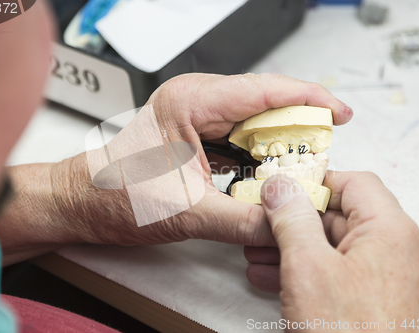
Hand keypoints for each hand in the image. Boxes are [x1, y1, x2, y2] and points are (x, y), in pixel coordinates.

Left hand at [0, 73, 352, 263]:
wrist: (79, 203)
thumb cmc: (112, 195)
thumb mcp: (185, 212)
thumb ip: (242, 221)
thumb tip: (284, 226)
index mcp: (191, 102)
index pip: (264, 91)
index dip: (308, 99)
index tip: (339, 114)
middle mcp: (195, 101)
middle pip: (264, 104)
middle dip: (299, 126)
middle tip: (324, 152)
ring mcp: (195, 116)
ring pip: (254, 121)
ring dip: (280, 142)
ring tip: (304, 165)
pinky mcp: (195, 134)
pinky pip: (239, 137)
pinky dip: (260, 154)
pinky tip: (273, 172)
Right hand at [245, 172, 418, 331]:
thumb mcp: (307, 267)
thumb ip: (292, 218)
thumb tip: (282, 186)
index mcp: (392, 233)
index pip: (354, 183)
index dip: (315, 182)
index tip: (283, 189)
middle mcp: (397, 252)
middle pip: (342, 215)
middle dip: (296, 219)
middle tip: (262, 222)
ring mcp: (387, 278)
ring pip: (335, 245)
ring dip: (294, 245)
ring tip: (258, 250)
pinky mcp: (373, 299)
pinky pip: (337, 271)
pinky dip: (306, 268)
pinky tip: (271, 275)